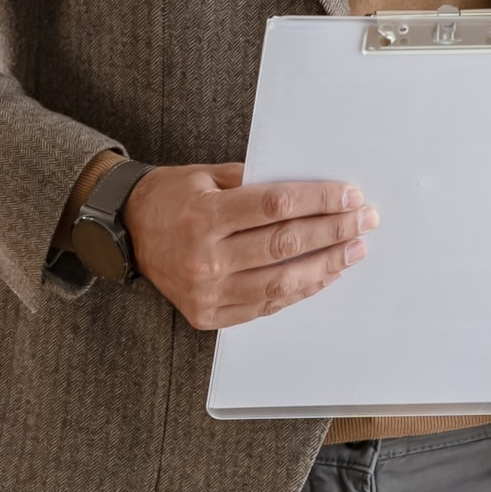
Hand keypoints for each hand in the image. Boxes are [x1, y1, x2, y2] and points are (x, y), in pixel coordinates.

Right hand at [123, 163, 374, 330]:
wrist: (126, 233)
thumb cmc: (169, 198)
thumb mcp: (205, 176)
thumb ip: (252, 182)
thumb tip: (308, 189)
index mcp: (204, 216)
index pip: (275, 206)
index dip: (318, 200)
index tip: (350, 196)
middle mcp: (206, 258)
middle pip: (285, 244)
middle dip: (333, 231)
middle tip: (364, 221)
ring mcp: (208, 292)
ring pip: (281, 281)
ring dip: (326, 265)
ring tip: (355, 250)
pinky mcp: (209, 315)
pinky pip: (266, 305)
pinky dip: (300, 290)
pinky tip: (325, 274)